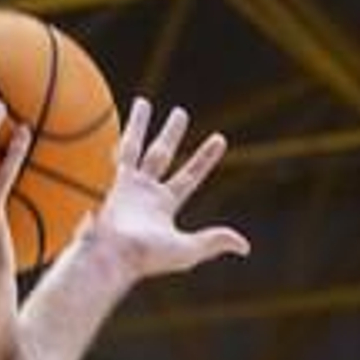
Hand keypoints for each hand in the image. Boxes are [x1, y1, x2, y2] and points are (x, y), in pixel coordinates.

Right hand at [79, 97, 248, 281]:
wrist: (114, 255)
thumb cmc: (149, 257)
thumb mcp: (188, 250)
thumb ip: (213, 242)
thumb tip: (245, 246)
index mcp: (165, 207)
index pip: (189, 176)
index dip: (204, 158)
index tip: (219, 139)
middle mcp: (147, 193)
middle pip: (162, 155)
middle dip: (171, 134)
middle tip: (180, 112)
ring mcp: (129, 186)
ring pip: (138, 147)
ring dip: (140, 124)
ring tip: (143, 102)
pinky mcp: (115, 182)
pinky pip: (123, 152)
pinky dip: (126, 136)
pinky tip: (125, 119)